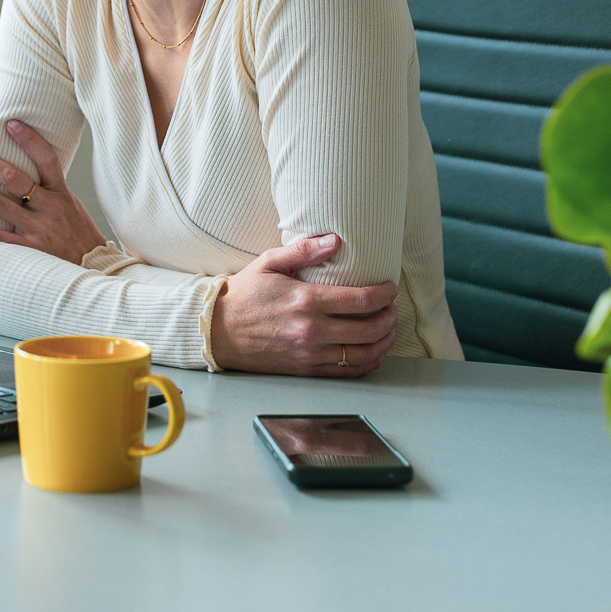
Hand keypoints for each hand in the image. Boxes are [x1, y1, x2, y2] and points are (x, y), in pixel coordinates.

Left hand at [0, 120, 107, 264]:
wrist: (93, 269)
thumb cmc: (79, 234)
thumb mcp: (71, 204)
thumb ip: (49, 188)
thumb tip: (26, 167)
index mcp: (61, 193)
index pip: (46, 159)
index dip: (30, 140)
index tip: (10, 123)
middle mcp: (49, 207)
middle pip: (13, 178)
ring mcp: (37, 229)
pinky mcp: (28, 250)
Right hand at [208, 234, 398, 376]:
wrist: (218, 331)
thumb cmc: (243, 295)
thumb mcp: (268, 262)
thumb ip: (303, 250)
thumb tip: (335, 240)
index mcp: (306, 301)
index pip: (362, 300)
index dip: (385, 294)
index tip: (390, 288)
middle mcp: (312, 331)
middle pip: (371, 329)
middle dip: (390, 317)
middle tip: (392, 307)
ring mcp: (310, 354)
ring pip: (364, 354)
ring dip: (384, 342)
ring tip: (387, 329)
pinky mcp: (306, 370)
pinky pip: (347, 372)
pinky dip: (367, 362)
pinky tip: (371, 350)